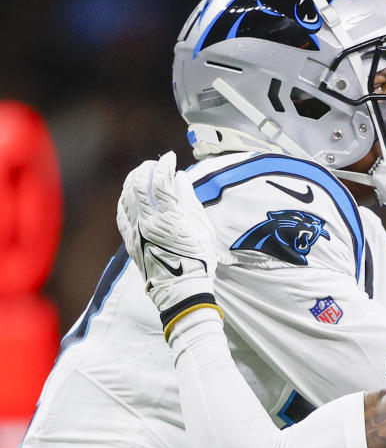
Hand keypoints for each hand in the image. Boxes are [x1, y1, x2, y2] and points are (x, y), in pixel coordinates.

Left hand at [116, 151, 220, 339]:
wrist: (181, 290)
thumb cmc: (198, 260)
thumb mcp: (202, 229)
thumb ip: (189, 200)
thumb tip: (180, 178)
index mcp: (169, 218)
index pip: (162, 182)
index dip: (165, 165)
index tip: (170, 157)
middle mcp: (148, 222)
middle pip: (139, 185)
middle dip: (146, 169)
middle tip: (155, 163)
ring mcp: (135, 232)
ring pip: (127, 197)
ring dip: (133, 181)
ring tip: (142, 174)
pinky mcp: (129, 241)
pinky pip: (121, 214)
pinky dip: (125, 200)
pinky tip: (130, 195)